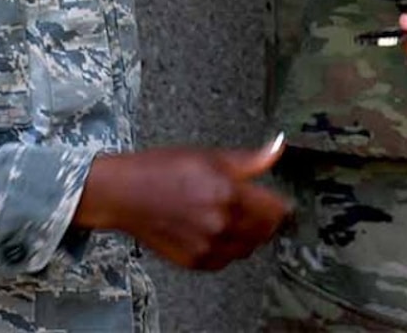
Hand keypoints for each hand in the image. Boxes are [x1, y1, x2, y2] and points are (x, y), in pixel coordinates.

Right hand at [73, 138, 290, 269]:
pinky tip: (220, 232)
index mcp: (228, 194)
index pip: (275, 210)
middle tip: (261, 209)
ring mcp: (207, 246)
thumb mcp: (211, 156)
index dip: (281, 204)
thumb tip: (279, 146)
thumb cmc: (163, 169)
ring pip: (248, 248)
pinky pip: (226, 260)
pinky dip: (230, 248)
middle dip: (268, 220)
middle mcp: (220, 224)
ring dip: (251, 235)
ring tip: (238, 219)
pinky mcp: (194, 261)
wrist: (125, 194)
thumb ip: (250, 159)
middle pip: (266, 231)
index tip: (280, 200)